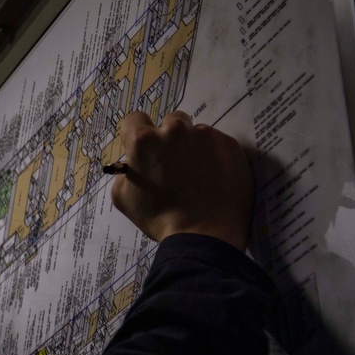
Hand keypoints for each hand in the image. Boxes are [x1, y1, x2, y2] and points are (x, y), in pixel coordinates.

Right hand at [110, 111, 253, 250]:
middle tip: (173, 164)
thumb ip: (126, 172)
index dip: (136, 133)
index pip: (134, 119)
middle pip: (170, 121)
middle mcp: (175, 130)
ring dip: (194, 147)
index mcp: (145, 141)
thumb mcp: (123, 197)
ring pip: (197, 133)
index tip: (144, 148)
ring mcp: (206, 136)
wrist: (204, 235)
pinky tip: (214, 179)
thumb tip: (134, 164)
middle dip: (170, 137)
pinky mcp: (231, 145)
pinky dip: (216, 157)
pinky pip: (219, 144)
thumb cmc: (160, 218)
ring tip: (198, 176)